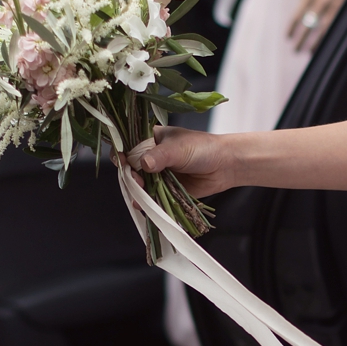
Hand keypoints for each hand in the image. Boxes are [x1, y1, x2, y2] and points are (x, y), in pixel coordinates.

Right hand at [125, 126, 240, 201]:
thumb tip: (143, 164)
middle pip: (130, 168)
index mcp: (151, 140)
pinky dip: (147, 202)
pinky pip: (152, 197)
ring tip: (141, 195)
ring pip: (139, 185)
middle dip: (130, 177)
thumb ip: (159, 156)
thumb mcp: (178, 148)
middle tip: (137, 181)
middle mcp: (151, 157)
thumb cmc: (203, 148)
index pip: (127, 145)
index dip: (121, 154)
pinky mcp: (166, 190)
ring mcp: (158, 175)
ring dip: (137, 191)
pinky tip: (144, 205)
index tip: (122, 162)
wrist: (225, 166)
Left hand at [287, 0, 346, 51]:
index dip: (291, 28)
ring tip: (308, 52)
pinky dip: (326, 37)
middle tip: (295, 50)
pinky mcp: (344, 9)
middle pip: (306, 26)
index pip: (297, 16)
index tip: (287, 37)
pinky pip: (332, 27)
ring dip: (312, 43)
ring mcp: (332, 6)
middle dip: (300, 40)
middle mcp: (318, 1)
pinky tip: (323, 45)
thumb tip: (301, 4)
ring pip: (319, 30)